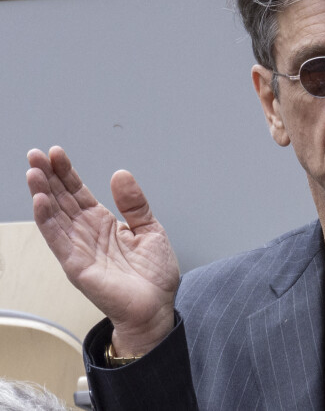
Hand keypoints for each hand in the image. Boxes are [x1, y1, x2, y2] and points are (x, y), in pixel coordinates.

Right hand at [26, 146, 179, 355]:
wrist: (157, 307)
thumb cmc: (153, 274)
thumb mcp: (150, 228)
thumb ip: (134, 203)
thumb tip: (120, 174)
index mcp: (104, 223)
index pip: (78, 192)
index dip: (66, 173)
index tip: (56, 152)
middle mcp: (87, 233)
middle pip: (62, 199)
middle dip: (48, 176)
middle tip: (35, 154)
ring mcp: (79, 249)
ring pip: (55, 216)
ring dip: (42, 193)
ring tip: (33, 171)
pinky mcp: (77, 266)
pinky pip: (58, 240)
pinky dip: (47, 221)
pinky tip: (39, 201)